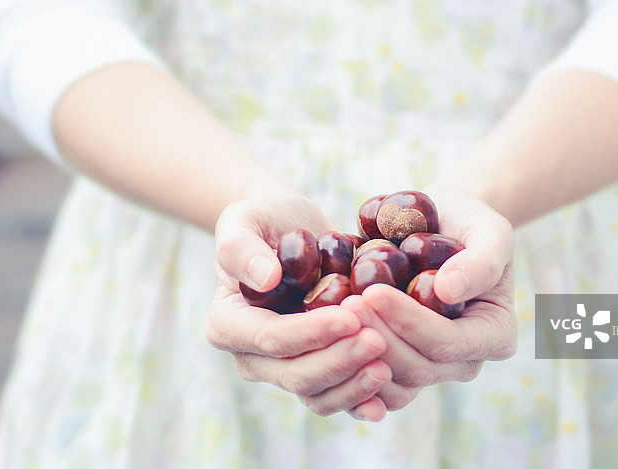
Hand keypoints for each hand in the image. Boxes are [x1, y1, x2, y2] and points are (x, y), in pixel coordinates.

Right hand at [206, 194, 392, 419]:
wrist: (291, 230)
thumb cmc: (264, 219)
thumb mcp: (244, 218)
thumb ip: (241, 247)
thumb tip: (265, 278)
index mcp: (228, 323)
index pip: (270, 338)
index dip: (310, 332)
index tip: (349, 316)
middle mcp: (252, 355)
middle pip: (295, 374)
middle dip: (338, 360)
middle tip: (379, 340)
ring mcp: (284, 368)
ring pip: (317, 393)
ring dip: (353, 384)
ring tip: (389, 364)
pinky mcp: (315, 369)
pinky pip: (335, 396)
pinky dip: (360, 398)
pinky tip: (386, 394)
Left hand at [341, 189, 516, 417]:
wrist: (443, 222)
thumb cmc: (470, 221)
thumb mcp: (489, 229)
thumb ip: (482, 260)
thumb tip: (448, 291)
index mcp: (495, 335)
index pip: (447, 343)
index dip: (408, 322)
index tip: (372, 291)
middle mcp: (465, 361)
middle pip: (417, 369)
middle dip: (378, 337)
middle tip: (344, 303)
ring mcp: (432, 366)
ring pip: (391, 379)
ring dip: (358, 350)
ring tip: (335, 310)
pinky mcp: (401, 361)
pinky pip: (373, 377)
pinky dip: (349, 359)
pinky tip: (327, 330)